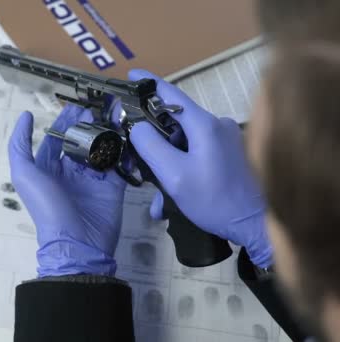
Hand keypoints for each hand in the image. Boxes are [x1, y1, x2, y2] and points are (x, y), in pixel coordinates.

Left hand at [8, 105, 126, 276]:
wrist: (77, 242)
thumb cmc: (46, 206)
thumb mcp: (24, 175)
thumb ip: (19, 145)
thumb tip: (25, 115)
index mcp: (49, 168)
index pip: (57, 138)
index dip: (65, 122)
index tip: (77, 107)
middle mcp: (71, 171)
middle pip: (81, 141)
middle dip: (88, 124)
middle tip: (97, 111)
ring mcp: (93, 179)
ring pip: (101, 149)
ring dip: (107, 134)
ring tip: (114, 119)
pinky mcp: (113, 187)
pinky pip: (120, 164)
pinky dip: (124, 151)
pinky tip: (128, 136)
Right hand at [128, 69, 272, 267]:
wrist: (259, 225)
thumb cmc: (215, 200)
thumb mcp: (174, 176)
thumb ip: (150, 146)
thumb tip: (137, 125)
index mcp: (204, 124)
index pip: (170, 94)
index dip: (148, 83)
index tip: (130, 76)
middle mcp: (217, 125)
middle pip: (174, 122)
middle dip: (153, 142)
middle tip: (135, 161)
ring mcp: (225, 139)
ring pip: (184, 143)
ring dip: (167, 165)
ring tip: (159, 197)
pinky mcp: (230, 154)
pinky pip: (196, 155)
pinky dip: (182, 170)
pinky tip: (173, 200)